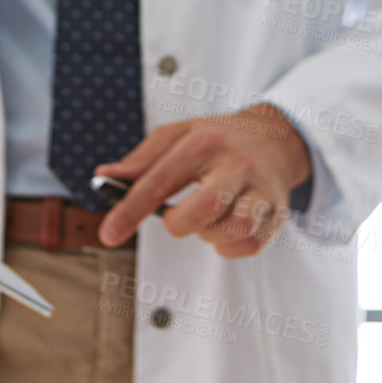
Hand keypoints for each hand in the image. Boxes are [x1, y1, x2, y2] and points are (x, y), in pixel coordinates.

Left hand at [95, 102, 311, 257]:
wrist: (276, 136)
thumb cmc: (217, 140)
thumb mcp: (177, 136)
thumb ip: (140, 159)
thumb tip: (104, 176)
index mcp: (204, 141)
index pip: (159, 180)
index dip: (129, 211)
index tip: (108, 234)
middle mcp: (236, 163)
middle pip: (207, 205)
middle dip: (181, 223)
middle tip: (178, 219)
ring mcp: (262, 187)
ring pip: (235, 228)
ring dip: (211, 234)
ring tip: (207, 220)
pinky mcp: (277, 211)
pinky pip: (251, 244)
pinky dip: (230, 246)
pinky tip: (225, 228)